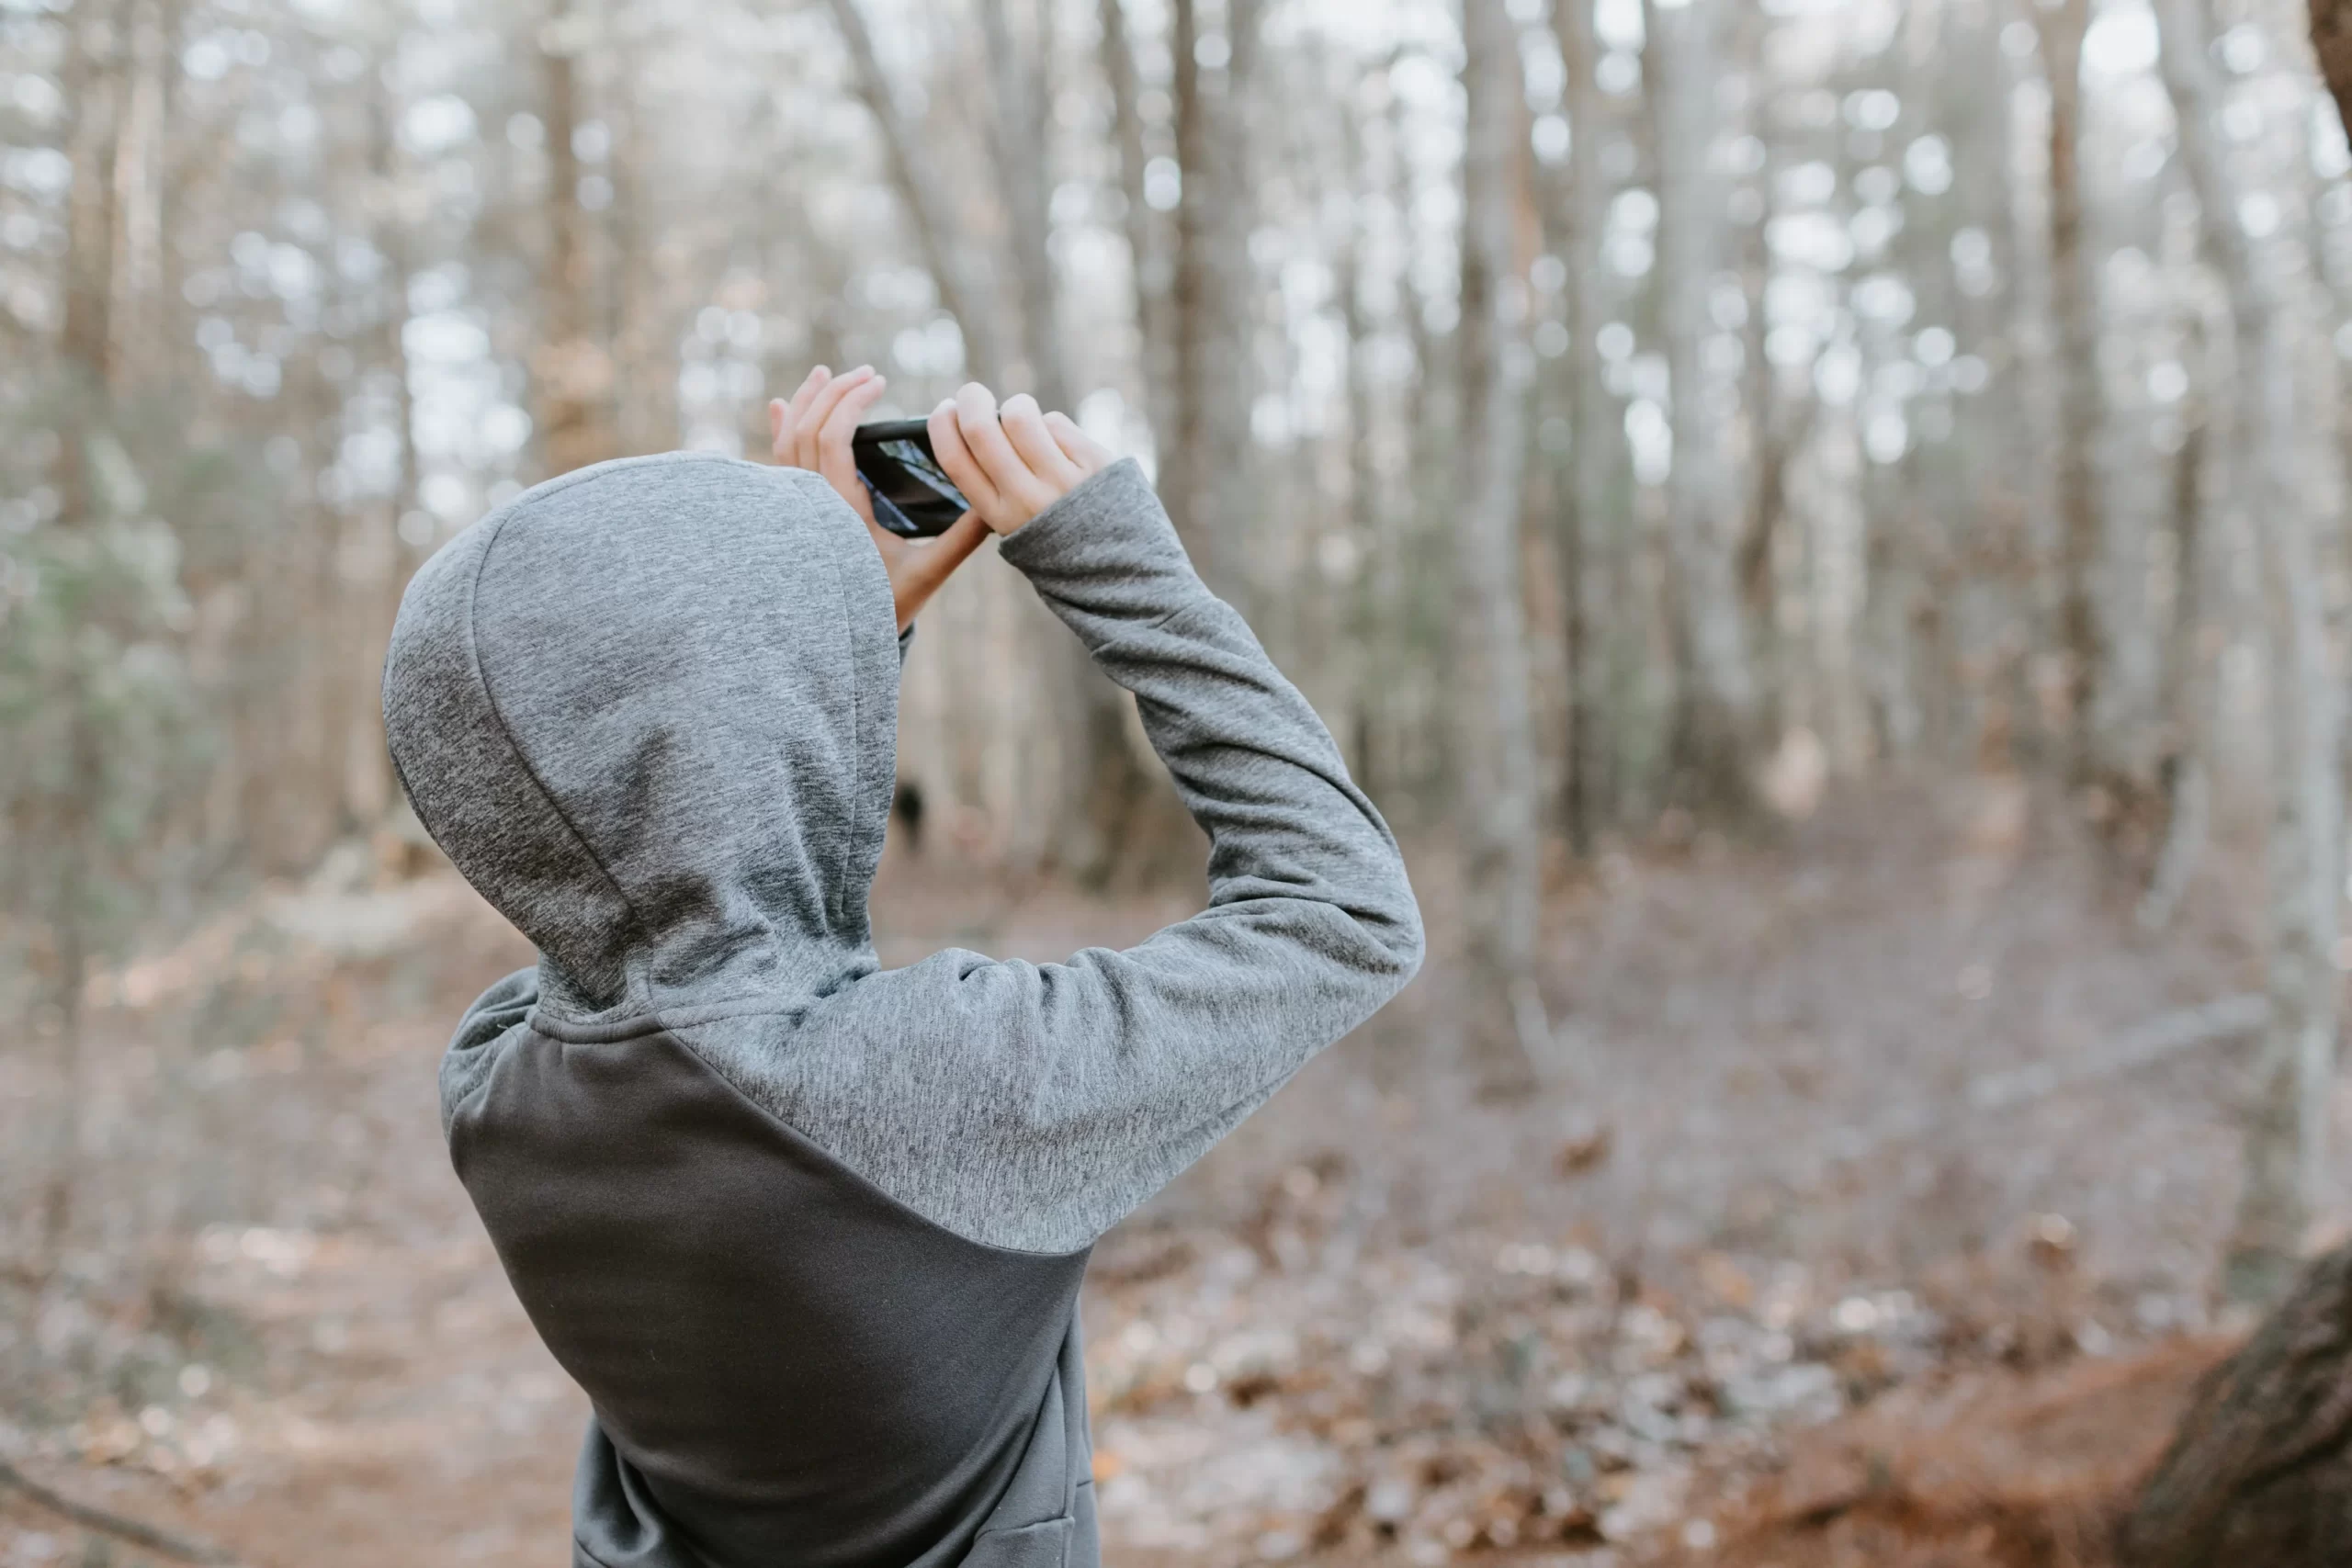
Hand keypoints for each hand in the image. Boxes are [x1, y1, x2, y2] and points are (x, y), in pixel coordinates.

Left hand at [771, 365, 991, 631]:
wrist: (836, 639)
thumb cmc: (885, 605)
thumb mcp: (928, 572)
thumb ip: (962, 538)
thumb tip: (998, 508)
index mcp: (839, 514)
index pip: (833, 440)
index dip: (852, 403)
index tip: (880, 383)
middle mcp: (809, 506)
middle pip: (806, 430)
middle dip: (834, 393)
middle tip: (867, 374)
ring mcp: (793, 507)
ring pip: (786, 441)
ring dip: (805, 403)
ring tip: (826, 374)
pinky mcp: (790, 511)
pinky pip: (777, 461)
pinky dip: (779, 429)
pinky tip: (780, 404)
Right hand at [926, 383, 1114, 535]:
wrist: (1117, 559)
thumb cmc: (1055, 531)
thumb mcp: (1014, 523)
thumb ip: (991, 483)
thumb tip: (971, 422)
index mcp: (999, 516)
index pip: (956, 461)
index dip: (942, 426)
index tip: (945, 410)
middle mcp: (1027, 499)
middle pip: (981, 430)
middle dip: (971, 400)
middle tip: (974, 394)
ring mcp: (1062, 480)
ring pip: (1020, 416)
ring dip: (1017, 406)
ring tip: (1025, 418)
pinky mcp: (1093, 462)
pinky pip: (1057, 423)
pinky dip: (1051, 425)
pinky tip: (1059, 443)